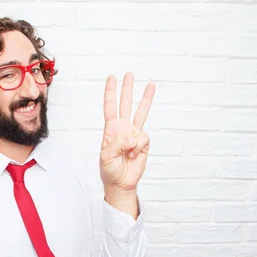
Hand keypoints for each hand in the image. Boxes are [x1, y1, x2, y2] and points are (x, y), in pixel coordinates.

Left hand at [100, 73, 155, 191]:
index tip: (111, 78)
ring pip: (141, 112)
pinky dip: (138, 146)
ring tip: (151, 85)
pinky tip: (133, 155)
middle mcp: (123, 128)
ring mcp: (134, 134)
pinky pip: (143, 138)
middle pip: (125, 104)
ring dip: (146, 99)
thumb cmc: (109, 170)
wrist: (121, 183)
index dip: (110, 92)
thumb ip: (117, 143)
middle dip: (127, 89)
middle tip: (129, 74)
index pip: (110, 107)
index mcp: (110, 129)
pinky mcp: (143, 143)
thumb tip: (132, 136)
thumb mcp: (105, 156)